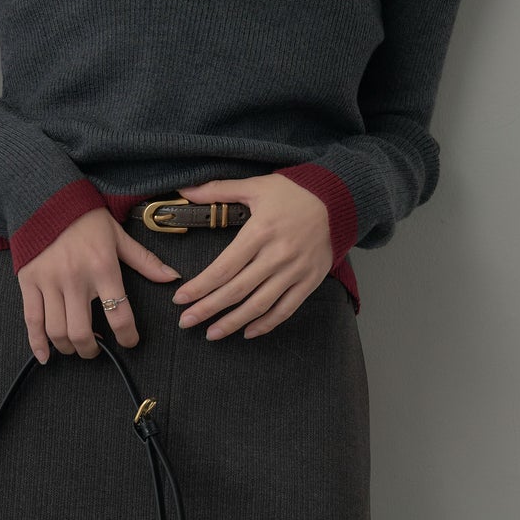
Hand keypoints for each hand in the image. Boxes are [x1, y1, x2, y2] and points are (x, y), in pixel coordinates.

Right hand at [17, 207, 180, 362]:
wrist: (45, 198)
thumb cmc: (85, 218)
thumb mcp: (119, 236)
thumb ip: (144, 261)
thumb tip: (172, 277)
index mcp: (102, 267)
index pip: (119, 314)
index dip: (127, 336)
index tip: (130, 342)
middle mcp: (75, 278)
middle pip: (81, 332)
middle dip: (91, 349)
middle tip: (96, 349)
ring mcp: (49, 281)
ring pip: (57, 330)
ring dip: (68, 348)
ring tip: (75, 346)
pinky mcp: (28, 282)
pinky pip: (32, 320)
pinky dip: (37, 343)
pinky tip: (45, 355)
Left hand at [169, 175, 333, 339]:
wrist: (339, 199)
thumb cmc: (295, 191)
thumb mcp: (256, 185)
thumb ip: (218, 190)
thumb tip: (185, 190)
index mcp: (260, 232)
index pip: (223, 268)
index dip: (200, 286)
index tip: (180, 299)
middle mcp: (277, 255)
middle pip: (236, 291)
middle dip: (207, 309)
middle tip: (186, 322)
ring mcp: (295, 271)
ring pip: (259, 305)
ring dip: (233, 323)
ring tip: (212, 334)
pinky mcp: (310, 281)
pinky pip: (286, 309)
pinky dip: (266, 324)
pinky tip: (248, 332)